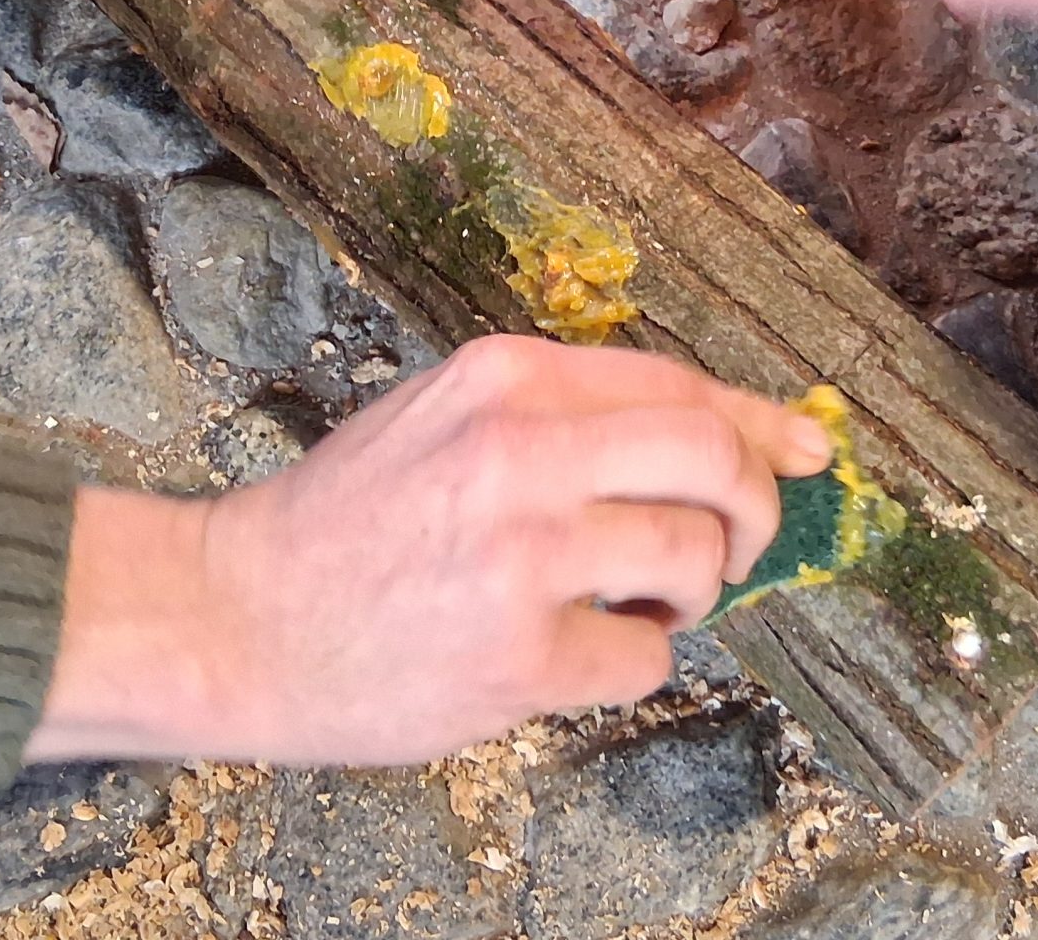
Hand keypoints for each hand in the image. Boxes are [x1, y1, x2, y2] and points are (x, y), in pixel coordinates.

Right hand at [21, 335, 833, 768]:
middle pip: (714, 455)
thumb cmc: (345, 520)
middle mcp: (519, 450)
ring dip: (693, 590)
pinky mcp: (519, 653)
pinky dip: (633, 661)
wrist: (231, 616)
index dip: (758, 422)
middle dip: (754, 503)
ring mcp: (521, 553)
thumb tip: (727, 430)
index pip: (680, 384)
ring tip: (633, 602)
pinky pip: (647, 657)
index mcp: (504, 376)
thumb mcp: (446, 416)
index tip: (807, 450)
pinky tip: (571, 653)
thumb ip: (568, 414)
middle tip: (735, 541)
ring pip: (698, 556)